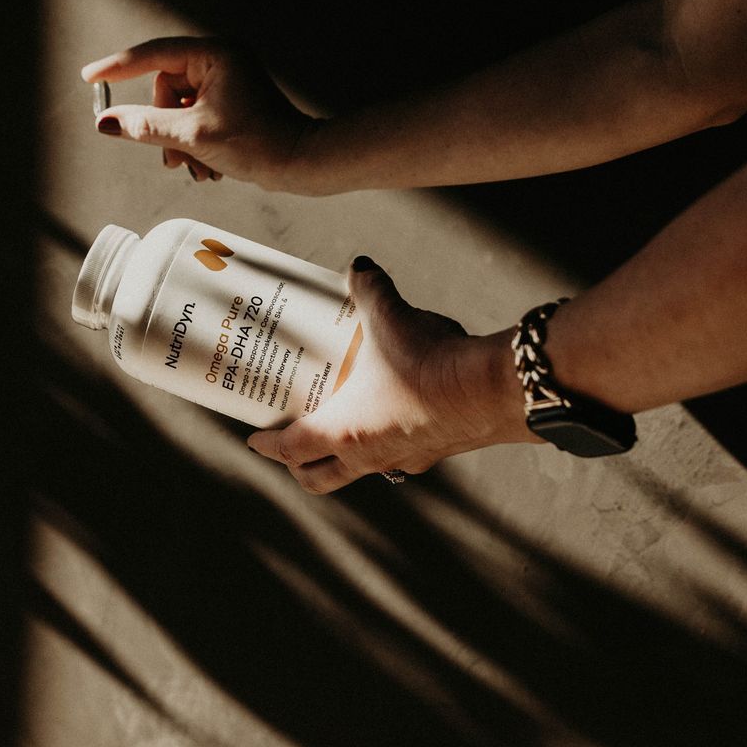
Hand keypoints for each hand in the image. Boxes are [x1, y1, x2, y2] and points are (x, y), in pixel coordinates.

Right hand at [81, 37, 320, 189]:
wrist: (299, 164)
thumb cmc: (257, 143)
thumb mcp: (192, 135)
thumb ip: (144, 126)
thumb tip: (105, 121)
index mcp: (215, 54)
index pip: (152, 55)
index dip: (117, 68)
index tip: (89, 78)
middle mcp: (220, 60)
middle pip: (164, 88)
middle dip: (163, 126)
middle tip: (172, 157)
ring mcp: (225, 80)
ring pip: (176, 107)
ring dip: (177, 140)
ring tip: (194, 166)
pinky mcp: (228, 99)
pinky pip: (192, 115)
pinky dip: (191, 142)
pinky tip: (205, 165)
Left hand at [246, 257, 540, 492]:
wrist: (492, 391)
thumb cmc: (429, 362)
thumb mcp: (390, 315)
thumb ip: (369, 288)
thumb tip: (357, 267)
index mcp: (344, 431)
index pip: (292, 450)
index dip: (268, 446)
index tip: (254, 441)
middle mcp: (370, 456)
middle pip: (322, 480)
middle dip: (301, 469)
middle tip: (291, 449)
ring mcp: (406, 460)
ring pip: (363, 471)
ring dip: (347, 457)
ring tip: (343, 429)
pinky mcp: (438, 453)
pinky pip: (403, 457)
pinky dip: (390, 444)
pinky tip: (397, 416)